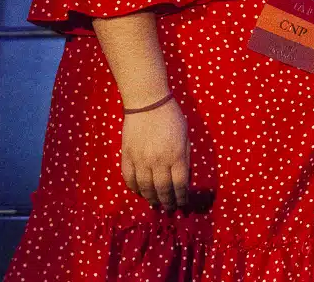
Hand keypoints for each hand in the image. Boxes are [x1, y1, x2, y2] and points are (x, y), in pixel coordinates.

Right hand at [119, 97, 189, 211]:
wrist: (148, 103)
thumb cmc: (171, 117)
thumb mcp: (186, 136)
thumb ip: (185, 157)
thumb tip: (184, 177)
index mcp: (176, 155)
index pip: (180, 184)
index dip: (182, 196)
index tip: (183, 203)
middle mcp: (158, 160)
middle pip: (163, 188)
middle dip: (167, 201)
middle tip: (170, 209)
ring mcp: (141, 159)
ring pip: (145, 187)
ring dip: (151, 198)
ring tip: (155, 204)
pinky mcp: (127, 156)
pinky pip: (129, 178)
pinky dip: (134, 188)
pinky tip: (139, 192)